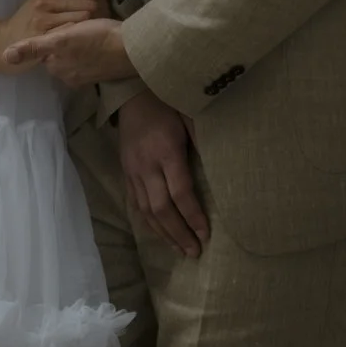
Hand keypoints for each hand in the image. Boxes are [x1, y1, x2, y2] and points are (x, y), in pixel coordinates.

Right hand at [0, 0, 103, 74]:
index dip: (98, 0)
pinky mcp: (45, 36)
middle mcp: (47, 0)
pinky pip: (73, 33)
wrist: (1, 42)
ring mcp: (46, 18)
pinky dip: (83, 36)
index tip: (101, 10)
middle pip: (89, 2)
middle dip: (100, 12)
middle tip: (103, 23)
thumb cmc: (26, 23)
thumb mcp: (43, 2)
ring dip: (94, 25)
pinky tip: (85, 42)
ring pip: (85, 17)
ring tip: (96, 33)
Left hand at [5, 14, 131, 85]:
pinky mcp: (102, 71)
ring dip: (82, 37)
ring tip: (93, 25)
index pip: (48, 45)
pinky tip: (101, 32)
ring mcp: (87, 75)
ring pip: (77, 51)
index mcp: (58, 67)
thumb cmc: (95, 41)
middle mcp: (70, 76)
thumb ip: (33, 49)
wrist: (132, 50)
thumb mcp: (60, 41)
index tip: (66, 19)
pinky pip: (91, 55)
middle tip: (81, 18)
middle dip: (68, 33)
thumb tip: (5, 56)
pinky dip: (93, 43)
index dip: (55, 30)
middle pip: (62, 49)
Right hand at [118, 91, 208, 258]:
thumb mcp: (189, 116)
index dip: (193, 216)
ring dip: (164, 233)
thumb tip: (220, 169)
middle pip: (162, 208)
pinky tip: (160, 233)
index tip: (206, 234)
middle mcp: (147, 165)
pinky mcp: (125, 172)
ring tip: (180, 249)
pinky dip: (148, 222)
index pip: (181, 192)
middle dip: (179, 233)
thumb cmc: (166, 104)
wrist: (131, 94)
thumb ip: (202, 142)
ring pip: (146, 211)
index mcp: (166, 150)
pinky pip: (136, 203)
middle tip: (194, 252)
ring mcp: (133, 170)